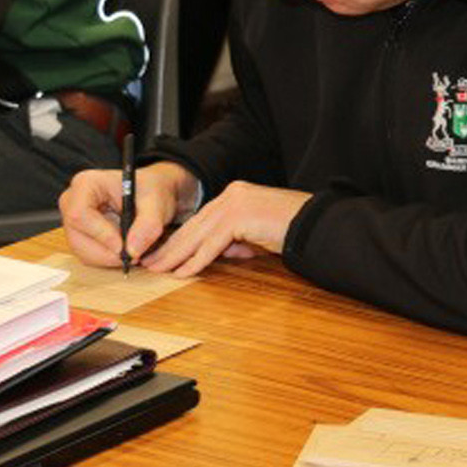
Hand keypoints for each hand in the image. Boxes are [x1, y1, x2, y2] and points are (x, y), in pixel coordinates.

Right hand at [60, 162, 198, 267]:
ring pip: (82, 251)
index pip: (80, 214)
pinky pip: (88, 256)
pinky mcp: (80, 235)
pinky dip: (108, 259)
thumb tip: (133, 250)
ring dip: (109, 258)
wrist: (152, 193)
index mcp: (85, 184)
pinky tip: (126, 250)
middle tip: (134, 257)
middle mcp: (72, 202)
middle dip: (106, 253)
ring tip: (134, 251)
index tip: (123, 247)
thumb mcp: (156, 201)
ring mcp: (73, 221)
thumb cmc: (151, 189)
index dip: (100, 234)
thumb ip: (148, 224)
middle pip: (77, 238)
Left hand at [140, 181, 309, 276]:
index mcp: (236, 195)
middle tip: (151, 263)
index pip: (201, 219)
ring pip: (197, 233)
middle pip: (194, 225)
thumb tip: (222, 252)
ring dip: (176, 255)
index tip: (165, 253)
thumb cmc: (294, 228)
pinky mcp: (240, 216)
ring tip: (160, 270)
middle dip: (171, 246)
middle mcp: (232, 194)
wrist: (316, 223)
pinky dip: (196, 260)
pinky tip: (183, 272)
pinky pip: (212, 243)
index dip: (180, 238)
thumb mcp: (258, 235)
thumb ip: (238, 240)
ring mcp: (235, 203)